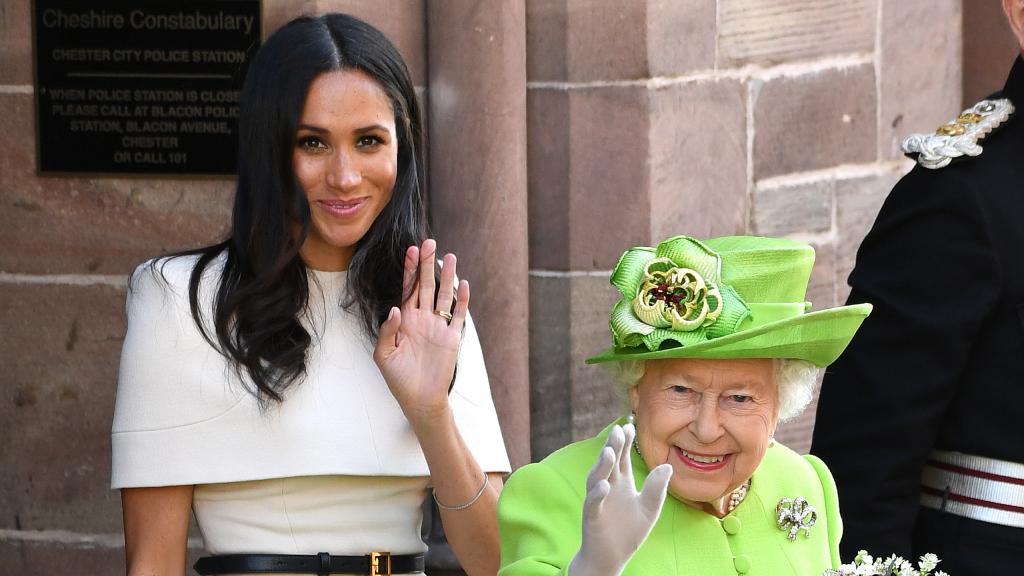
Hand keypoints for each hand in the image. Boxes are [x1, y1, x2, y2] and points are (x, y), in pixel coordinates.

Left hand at [374, 239, 467, 428]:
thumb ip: (388, 331)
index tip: (410, 249)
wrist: (419, 399)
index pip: (408, 289)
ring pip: (444, 295)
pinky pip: (458, 316)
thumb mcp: (384, 355)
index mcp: (405, 320)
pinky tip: (463, 284)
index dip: (409, 270)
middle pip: (426, 285)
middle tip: (429, 242)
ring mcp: (438, 327)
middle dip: (427, 264)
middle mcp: (423, 319)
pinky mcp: (452, 338)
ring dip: (447, 276)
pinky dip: (461, 300)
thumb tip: (396, 308)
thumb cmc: (398, 379)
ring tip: (450, 256)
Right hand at [569, 424, 671, 575]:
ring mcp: (597, 501)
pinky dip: (597, 494)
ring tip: (610, 452)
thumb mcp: (649, 509)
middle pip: (609, 462)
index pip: (622, 457)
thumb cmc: (628, 532)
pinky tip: (604, 485)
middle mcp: (607, 487)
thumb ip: (657, 488)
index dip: (624, 442)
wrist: (611, 558)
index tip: (630, 426)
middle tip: (618, 430)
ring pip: (596, 478)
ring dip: (602, 465)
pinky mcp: (591, 517)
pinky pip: (593, 503)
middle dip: (613, 446)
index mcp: (621, 482)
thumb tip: (667, 466)